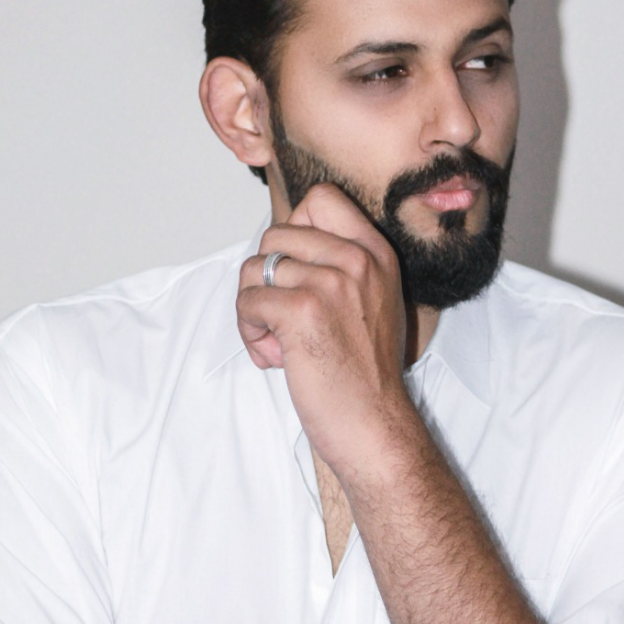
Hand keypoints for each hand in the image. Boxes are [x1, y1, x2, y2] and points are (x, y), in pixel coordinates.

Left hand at [236, 185, 409, 472]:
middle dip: (265, 278)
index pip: (320, 199)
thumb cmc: (365, 373)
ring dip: (253, 308)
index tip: (296, 272)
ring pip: (254, 268)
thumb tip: (281, 244)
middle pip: (275, 234)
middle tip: (282, 318)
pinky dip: (249, 332)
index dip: (293, 231)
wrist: (375, 425)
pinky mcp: (302, 311)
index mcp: (375, 252)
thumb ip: (339, 265)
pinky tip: (274, 357)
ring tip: (277, 341)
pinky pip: (247, 302)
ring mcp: (330, 283)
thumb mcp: (371, 300)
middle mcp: (356, 260)